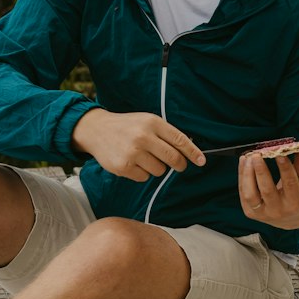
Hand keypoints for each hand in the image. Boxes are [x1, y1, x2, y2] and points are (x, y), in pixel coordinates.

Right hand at [72, 109, 204, 180]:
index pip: (179, 140)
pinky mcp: (123, 166)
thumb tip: (190, 150)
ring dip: (156, 167)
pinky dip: (142, 173)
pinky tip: (132, 162)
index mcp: (152, 123)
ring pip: (160, 170)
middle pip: (173, 159)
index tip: (201, 161)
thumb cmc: (127, 126)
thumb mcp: (147, 121)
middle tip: (178, 165)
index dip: (193, 152)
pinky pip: (144, 177)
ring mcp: (133, 152)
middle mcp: (143, 137)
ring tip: (143, 157)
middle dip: (179, 164)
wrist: (96, 130)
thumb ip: (166, 134)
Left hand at [238, 148, 298, 229]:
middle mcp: (279, 210)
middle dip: (261, 171)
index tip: (279, 153)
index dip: (285, 168)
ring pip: (251, 194)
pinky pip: (243, 194)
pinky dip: (242, 177)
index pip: (290, 183)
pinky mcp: (251, 213)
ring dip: (247, 174)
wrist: (289, 218)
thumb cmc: (297, 195)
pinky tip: (244, 163)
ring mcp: (263, 213)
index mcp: (295, 203)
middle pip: (267, 190)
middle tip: (257, 155)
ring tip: (248, 157)